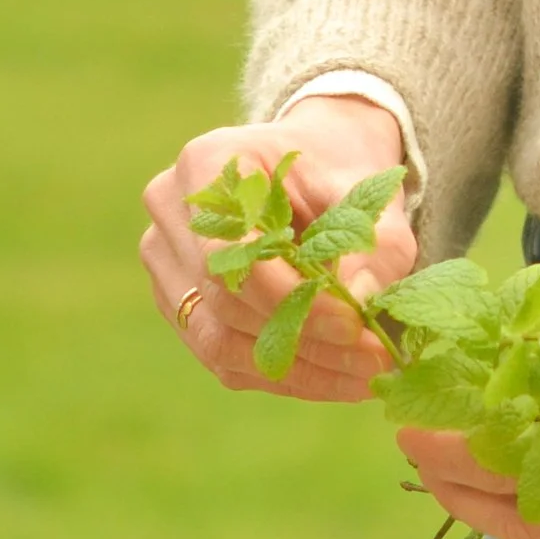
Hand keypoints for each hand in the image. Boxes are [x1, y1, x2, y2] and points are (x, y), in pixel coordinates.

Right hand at [140, 98, 415, 397]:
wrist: (320, 161)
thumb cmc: (341, 166)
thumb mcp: (368, 189)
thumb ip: (374, 241)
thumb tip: (361, 302)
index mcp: (205, 164)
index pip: (231, 253)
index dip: (291, 297)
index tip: (355, 323)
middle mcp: (169, 213)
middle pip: (223, 302)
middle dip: (303, 340)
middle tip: (373, 360)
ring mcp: (166, 263)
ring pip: (217, 341)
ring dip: (296, 369)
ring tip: (363, 377)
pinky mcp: (180, 304)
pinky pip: (223, 358)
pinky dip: (283, 375)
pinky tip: (338, 377)